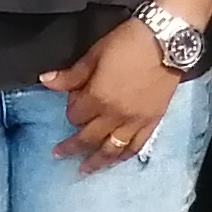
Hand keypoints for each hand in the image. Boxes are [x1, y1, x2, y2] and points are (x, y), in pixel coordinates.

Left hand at [41, 21, 183, 170]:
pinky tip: (116, 161)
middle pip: (88, 138)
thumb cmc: (128, 43)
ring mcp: (135, 121)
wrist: (166, 41)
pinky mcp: (152, 121)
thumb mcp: (94, 54)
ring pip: (112, 149)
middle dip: (72, 146)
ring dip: (96, 162)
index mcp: (98, 98)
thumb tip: (45, 82)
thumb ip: (71, 74)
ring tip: (84, 170)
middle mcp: (115, 116)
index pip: (75, 115)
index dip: (72, 109)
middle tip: (59, 154)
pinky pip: (136, 146)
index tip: (75, 98)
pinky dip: (123, 156)